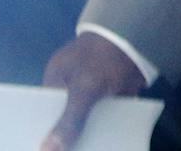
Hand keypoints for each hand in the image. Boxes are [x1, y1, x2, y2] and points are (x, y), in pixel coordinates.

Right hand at [41, 32, 147, 150]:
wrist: (141, 40)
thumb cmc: (105, 56)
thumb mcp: (85, 89)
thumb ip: (69, 120)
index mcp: (56, 78)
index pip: (42, 110)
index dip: (43, 131)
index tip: (39, 150)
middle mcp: (70, 86)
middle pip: (62, 119)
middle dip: (64, 138)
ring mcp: (90, 92)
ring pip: (82, 122)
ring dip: (85, 138)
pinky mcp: (108, 98)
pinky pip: (100, 120)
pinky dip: (102, 132)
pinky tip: (103, 147)